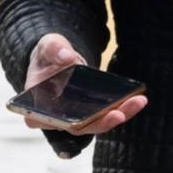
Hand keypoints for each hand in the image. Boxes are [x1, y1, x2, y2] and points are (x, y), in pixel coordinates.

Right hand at [23, 33, 146, 136]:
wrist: (59, 59)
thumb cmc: (48, 55)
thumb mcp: (47, 46)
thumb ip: (53, 49)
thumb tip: (67, 56)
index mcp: (34, 105)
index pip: (40, 120)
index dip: (58, 123)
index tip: (77, 121)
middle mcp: (54, 117)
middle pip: (75, 127)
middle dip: (99, 122)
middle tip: (118, 114)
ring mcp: (73, 117)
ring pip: (94, 124)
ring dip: (117, 115)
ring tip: (138, 102)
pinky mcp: (90, 113)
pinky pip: (105, 115)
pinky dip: (122, 109)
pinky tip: (138, 99)